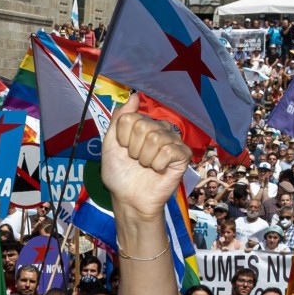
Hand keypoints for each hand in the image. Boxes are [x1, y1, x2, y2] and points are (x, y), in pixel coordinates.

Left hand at [100, 94, 190, 219]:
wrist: (128, 198)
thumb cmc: (119, 173)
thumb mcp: (110, 144)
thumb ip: (119, 119)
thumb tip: (134, 96)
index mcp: (142, 124)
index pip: (130, 118)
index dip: (122, 138)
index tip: (124, 150)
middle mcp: (159, 129)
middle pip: (143, 126)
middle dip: (133, 149)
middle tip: (136, 160)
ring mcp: (172, 141)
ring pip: (155, 138)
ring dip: (145, 158)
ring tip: (146, 166)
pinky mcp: (182, 155)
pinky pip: (169, 151)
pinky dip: (158, 165)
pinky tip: (158, 170)